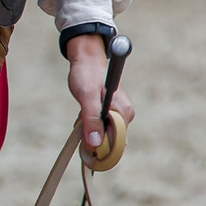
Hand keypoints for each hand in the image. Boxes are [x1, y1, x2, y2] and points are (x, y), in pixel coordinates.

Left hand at [65, 35, 134, 153]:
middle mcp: (125, 115)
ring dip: (89, 131)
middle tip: (81, 123)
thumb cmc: (87, 74)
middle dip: (93, 137)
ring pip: (103, 134)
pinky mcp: (111, 113)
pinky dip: (89, 125)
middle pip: (110, 140)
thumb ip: (92, 119)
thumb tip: (96, 143)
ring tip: (81, 116)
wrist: (87, 59)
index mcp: (124, 112)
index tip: (85, 141)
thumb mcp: (87, 97)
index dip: (100, 146)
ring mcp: (118, 114)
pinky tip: (82, 116)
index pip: (115, 142)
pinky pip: (101, 127)